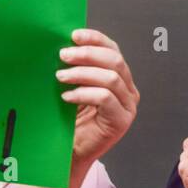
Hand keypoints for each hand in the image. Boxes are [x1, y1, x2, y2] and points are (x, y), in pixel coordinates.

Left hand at [56, 29, 138, 165]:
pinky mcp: (121, 120)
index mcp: (119, 77)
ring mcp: (128, 106)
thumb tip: (63, 44)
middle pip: (114, 60)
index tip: (73, 35)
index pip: (113, 49)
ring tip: (60, 76)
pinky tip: (66, 97)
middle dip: (87, 54)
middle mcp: (128, 89)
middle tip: (63, 55)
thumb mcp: (73, 87)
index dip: (95, 39)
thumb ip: (75, 67)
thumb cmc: (70, 119)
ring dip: (82, 73)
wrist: (70, 152)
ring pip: (110, 77)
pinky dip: (83, 93)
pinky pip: (105, 98)